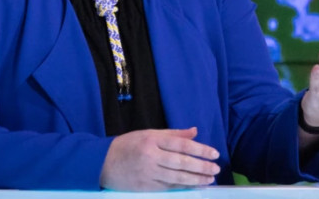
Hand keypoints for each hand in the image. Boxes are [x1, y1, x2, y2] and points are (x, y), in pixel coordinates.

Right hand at [99, 127, 219, 190]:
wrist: (102, 163)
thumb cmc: (127, 145)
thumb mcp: (148, 134)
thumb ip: (173, 134)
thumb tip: (194, 131)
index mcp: (152, 140)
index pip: (181, 145)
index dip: (200, 149)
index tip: (214, 153)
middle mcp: (151, 156)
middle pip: (181, 162)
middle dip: (201, 167)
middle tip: (216, 168)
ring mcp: (148, 173)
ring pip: (177, 177)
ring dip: (196, 179)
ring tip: (210, 179)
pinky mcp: (146, 187)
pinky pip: (169, 187)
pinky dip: (183, 186)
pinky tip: (194, 185)